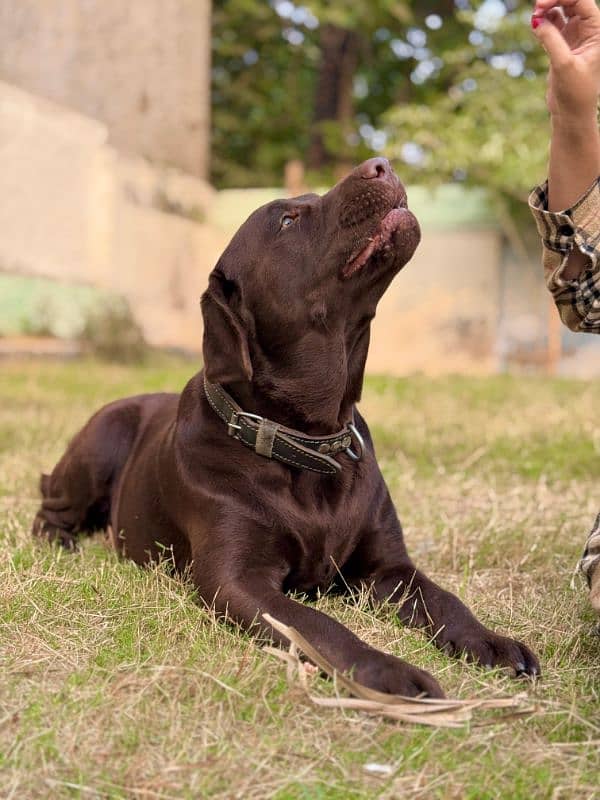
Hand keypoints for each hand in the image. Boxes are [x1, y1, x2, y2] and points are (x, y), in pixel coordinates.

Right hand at [532, 0, 599, 118]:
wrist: (571, 114)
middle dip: (552, 1)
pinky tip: (535, 26)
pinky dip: (543, 23)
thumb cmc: (575, 92)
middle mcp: (588, 31)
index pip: (581, 1)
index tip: (541, 4)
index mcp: (598, 31)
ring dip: (547, 10)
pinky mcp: (563, 46)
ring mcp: (575, 37)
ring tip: (534, 17)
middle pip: (571, 2)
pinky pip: (552, 26)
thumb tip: (536, 20)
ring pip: (561, 12)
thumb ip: (551, 40)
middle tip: (535, 9)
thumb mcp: (564, 64)